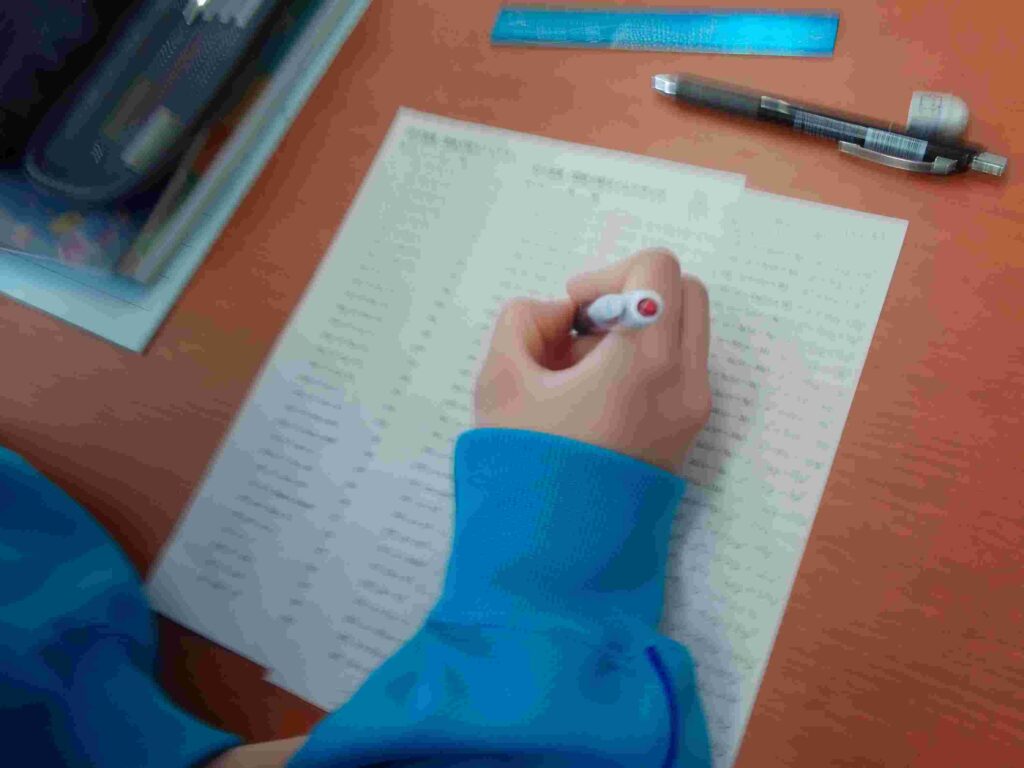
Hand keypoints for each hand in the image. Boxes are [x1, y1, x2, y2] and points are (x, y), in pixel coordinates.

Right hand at [474, 249, 711, 471]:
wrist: (555, 555)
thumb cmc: (526, 464)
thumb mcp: (500, 377)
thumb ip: (524, 320)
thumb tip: (564, 316)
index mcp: (645, 362)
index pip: (656, 269)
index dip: (608, 274)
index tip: (575, 312)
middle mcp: (685, 381)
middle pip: (684, 293)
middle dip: (633, 294)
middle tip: (585, 331)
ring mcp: (694, 410)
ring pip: (684, 331)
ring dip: (640, 329)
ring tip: (583, 372)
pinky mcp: (689, 432)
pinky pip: (680, 368)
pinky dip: (646, 361)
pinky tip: (596, 397)